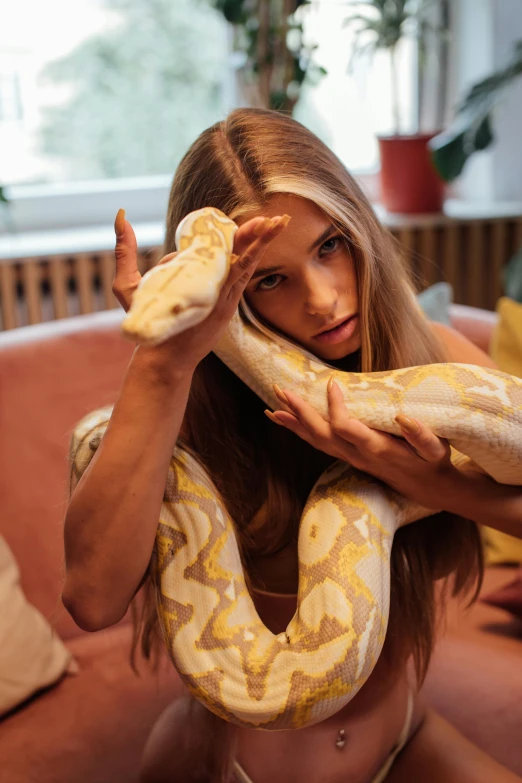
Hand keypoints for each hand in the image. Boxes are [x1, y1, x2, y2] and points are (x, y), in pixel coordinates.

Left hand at [111, 208, 289, 370]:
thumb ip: (125, 250)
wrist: (157, 352)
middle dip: (251, 233)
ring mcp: (220, 292)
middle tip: (269, 219)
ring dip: (260, 241)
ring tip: (276, 223)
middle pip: (235, 250)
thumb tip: (121, 215)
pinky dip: (252, 259)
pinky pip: (240, 276)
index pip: (210, 246)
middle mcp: (212, 281)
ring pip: (243, 260)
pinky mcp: (224, 303)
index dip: (222, 231)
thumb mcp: (129, 282)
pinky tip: (262, 247)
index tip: (228, 219)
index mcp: (195, 274)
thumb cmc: (145, 318)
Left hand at [266, 379, 458, 509]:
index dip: (335, 407)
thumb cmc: (433, 464)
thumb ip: (421, 435)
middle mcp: (358, 455)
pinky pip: (319, 444)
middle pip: (321, 435)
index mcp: (377, 449)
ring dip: (294, 424)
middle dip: (300, 413)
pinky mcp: (349, 457)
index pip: (346, 427)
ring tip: (273, 408)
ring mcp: (351, 458)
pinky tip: (287, 421)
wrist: (430, 489)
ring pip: (316, 441)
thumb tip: (403, 416)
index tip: (332, 383)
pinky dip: (301, 431)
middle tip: (281, 391)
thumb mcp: (435, 450)